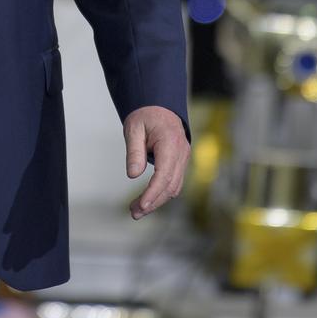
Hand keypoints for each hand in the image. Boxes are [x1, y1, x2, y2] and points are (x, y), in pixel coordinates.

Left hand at [123, 105, 189, 219]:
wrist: (160, 105)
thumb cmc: (145, 115)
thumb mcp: (134, 128)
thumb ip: (134, 152)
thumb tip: (132, 175)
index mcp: (170, 142)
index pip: (164, 174)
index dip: (153, 193)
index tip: (141, 205)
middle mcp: (181, 152)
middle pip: (170, 185)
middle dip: (153, 202)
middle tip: (133, 213)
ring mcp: (184, 157)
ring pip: (174, 187)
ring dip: (157, 200)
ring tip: (136, 210)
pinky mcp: (181, 162)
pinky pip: (174, 182)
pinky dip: (162, 193)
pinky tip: (147, 200)